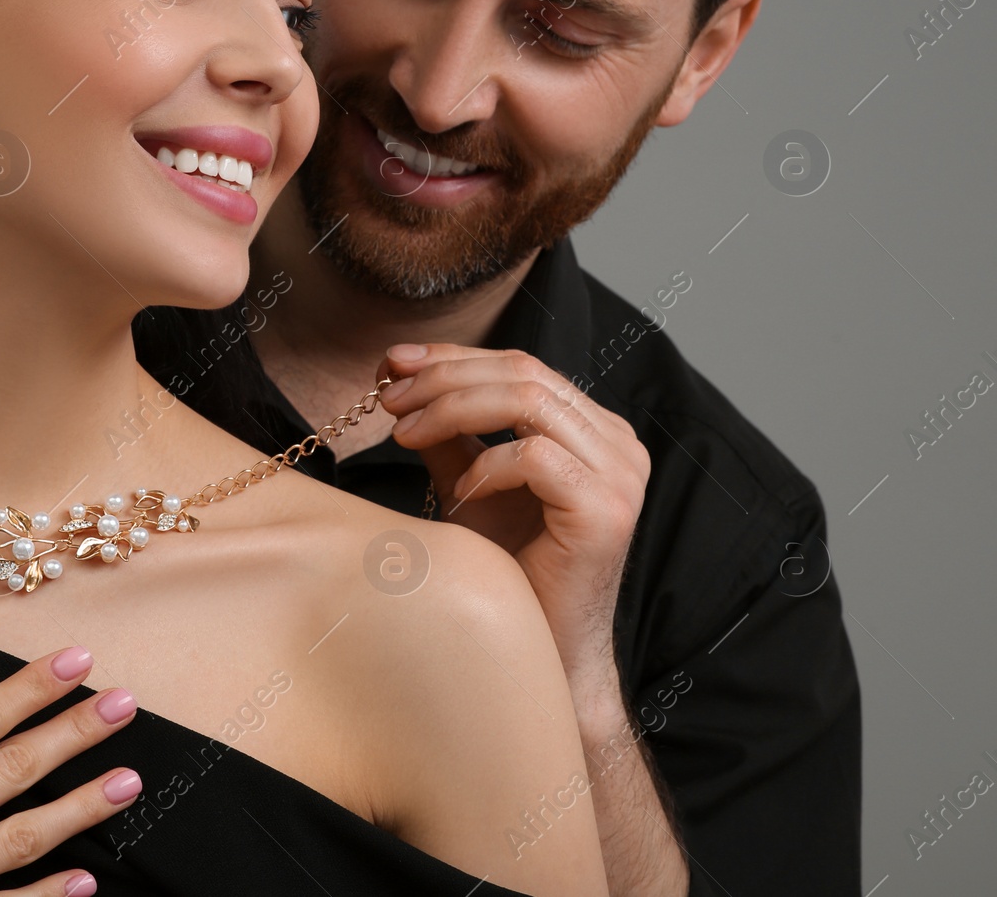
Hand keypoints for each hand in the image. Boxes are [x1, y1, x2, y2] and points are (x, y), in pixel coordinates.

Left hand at [377, 344, 649, 702]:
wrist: (543, 651)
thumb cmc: (509, 571)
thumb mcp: (471, 483)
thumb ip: (449, 433)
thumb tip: (399, 378)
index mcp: (593, 428)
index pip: (521, 364)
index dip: (452, 357)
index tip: (390, 363)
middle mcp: (617, 443)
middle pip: (524, 372)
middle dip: (444, 377)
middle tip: (388, 397)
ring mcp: (620, 475)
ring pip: (529, 401)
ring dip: (453, 408)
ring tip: (404, 432)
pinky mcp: (606, 511)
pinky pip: (537, 457)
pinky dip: (486, 465)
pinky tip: (459, 492)